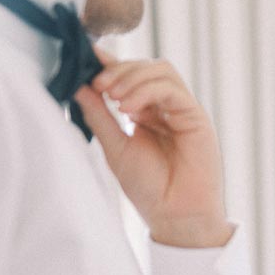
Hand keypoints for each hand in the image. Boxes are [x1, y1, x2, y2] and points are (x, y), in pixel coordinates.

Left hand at [76, 52, 232, 246]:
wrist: (175, 216)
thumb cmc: (149, 188)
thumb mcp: (115, 148)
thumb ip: (100, 117)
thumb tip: (79, 87)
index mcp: (146, 113)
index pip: (130, 76)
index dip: (109, 64)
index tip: (85, 58)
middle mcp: (165, 107)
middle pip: (146, 67)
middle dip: (118, 70)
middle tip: (98, 84)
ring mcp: (182, 110)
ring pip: (160, 71)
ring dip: (132, 77)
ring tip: (112, 96)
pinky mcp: (195, 116)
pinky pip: (171, 89)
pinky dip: (147, 91)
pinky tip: (128, 108)